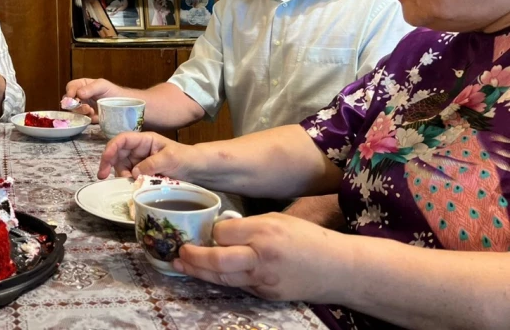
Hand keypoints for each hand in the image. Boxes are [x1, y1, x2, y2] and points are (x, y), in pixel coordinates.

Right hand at [64, 78, 119, 122]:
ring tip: (90, 110)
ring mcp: (83, 108)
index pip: (71, 87)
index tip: (71, 96)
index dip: (69, 91)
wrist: (123, 106)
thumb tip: (78, 94)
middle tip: (83, 106)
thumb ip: (91, 88)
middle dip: (73, 103)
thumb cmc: (112, 92)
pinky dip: (85, 118)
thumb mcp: (102, 85)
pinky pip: (80, 119)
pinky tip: (94, 115)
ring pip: (73, 110)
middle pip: (68, 100)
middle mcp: (80, 97)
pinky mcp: (87, 118)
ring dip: (80, 111)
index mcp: (82, 86)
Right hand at [97, 131, 195, 179]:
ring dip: (120, 175)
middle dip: (109, 163)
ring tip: (129, 183)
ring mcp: (140, 161)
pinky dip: (128, 181)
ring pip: (121, 166)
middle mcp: (139, 149)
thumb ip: (151, 164)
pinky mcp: (143, 172)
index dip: (111, 148)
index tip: (105, 161)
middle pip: (117, 153)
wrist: (198, 169)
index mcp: (145, 140)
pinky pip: (130, 176)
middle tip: (103, 177)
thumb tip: (134, 173)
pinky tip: (132, 185)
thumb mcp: (170, 158)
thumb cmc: (186, 157)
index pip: (122, 140)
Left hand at [172, 213, 349, 302]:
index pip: (224, 233)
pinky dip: (221, 279)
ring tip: (180, 264)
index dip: (210, 231)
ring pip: (223, 279)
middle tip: (177, 251)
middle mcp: (262, 259)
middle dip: (193, 258)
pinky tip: (208, 273)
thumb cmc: (308, 239)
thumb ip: (249, 226)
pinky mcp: (266, 296)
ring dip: (198, 272)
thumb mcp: (278, 220)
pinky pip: (238, 286)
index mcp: (265, 233)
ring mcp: (264, 282)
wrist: (339, 270)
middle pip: (218, 262)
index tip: (202, 228)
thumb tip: (220, 231)